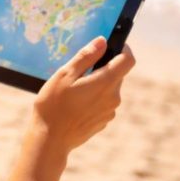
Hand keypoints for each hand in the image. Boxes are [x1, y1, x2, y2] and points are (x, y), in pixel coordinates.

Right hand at [31, 37, 135, 152]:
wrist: (51, 139)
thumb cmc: (53, 104)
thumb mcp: (65, 75)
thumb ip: (86, 57)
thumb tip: (102, 41)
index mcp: (105, 83)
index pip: (128, 60)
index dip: (123, 48)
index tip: (112, 44)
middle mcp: (113, 97)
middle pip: (117, 74)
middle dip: (102, 67)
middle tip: (78, 70)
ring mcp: (110, 111)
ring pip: (109, 88)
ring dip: (97, 83)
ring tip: (73, 89)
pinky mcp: (104, 120)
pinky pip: (104, 102)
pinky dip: (94, 97)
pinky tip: (75, 103)